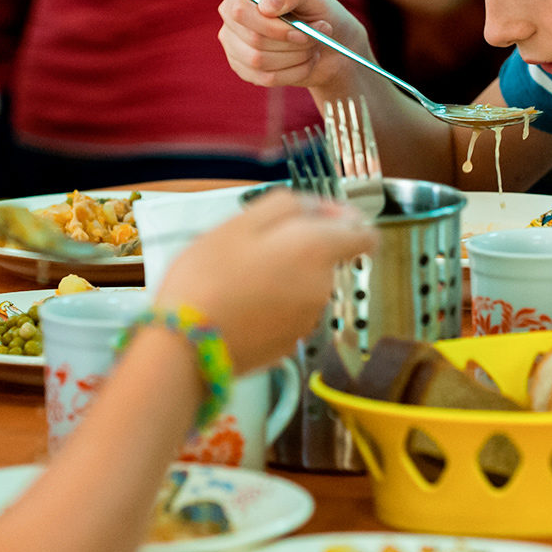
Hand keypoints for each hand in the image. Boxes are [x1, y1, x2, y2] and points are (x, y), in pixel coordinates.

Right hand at [153, 189, 377, 371]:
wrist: (187, 345)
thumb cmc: (209, 275)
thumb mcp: (240, 222)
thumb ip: (288, 206)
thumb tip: (321, 209)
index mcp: (316, 249)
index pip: (364, 235)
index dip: (345, 221)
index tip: (316, 217)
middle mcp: (323, 285)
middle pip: (326, 258)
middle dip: (298, 248)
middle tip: (251, 247)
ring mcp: (309, 319)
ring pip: (306, 285)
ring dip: (284, 276)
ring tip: (240, 278)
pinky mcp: (291, 343)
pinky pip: (290, 312)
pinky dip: (274, 304)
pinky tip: (241, 305)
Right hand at [217, 0, 371, 92]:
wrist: (329, 44)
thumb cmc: (319, 13)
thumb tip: (265, 7)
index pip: (240, 10)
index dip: (271, 25)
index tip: (301, 30)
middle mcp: (232, 13)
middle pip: (253, 38)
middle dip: (292, 43)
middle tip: (317, 37)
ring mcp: (233, 43)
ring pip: (257, 60)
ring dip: (295, 58)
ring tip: (313, 48)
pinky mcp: (243, 68)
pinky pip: (264, 78)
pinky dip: (293, 73)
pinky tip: (307, 62)